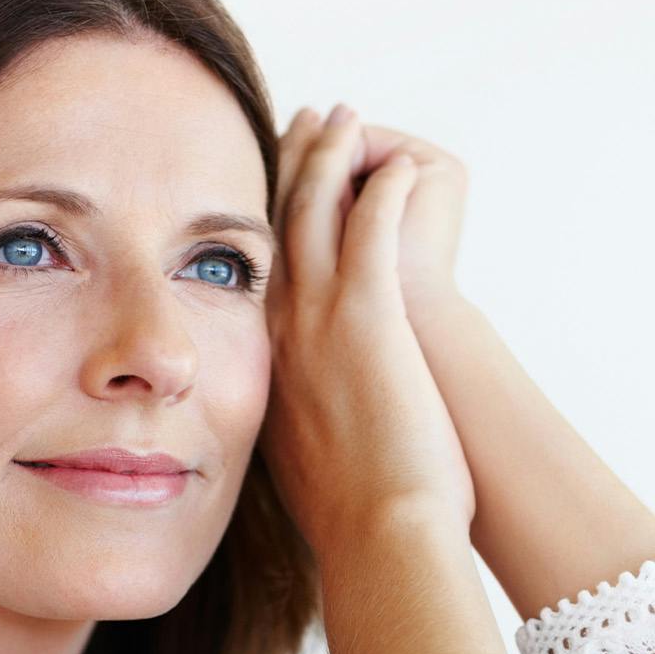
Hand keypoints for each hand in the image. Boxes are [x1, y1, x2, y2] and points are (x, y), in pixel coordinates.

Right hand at [258, 105, 476, 557]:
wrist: (380, 536)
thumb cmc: (354, 519)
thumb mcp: (301, 472)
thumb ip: (296, 439)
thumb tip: (306, 452)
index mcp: (263, 365)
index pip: (254, 272)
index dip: (259, 218)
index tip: (269, 184)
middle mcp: (279, 332)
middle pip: (272, 223)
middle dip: (285, 164)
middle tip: (301, 122)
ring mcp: (321, 319)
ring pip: (314, 210)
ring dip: (329, 155)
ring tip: (343, 117)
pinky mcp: (371, 314)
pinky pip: (373, 226)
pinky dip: (384, 188)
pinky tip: (400, 164)